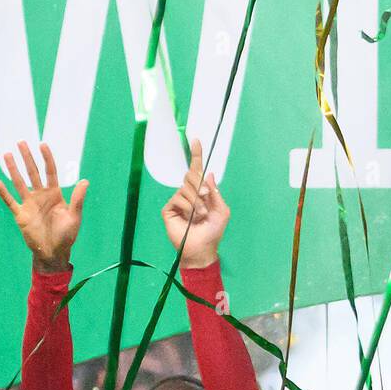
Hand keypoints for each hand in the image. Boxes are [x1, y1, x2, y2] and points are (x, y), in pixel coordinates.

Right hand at [0, 142, 86, 272]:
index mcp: (55, 195)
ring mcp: (29, 204)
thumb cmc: (66, 236)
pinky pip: (10, 201)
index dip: (47, 159)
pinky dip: (4, 193)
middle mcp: (41, 196)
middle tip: (21, 142)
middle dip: (27, 158)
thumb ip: (78, 199)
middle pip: (33, 173)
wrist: (54, 252)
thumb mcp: (75, 217)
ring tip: (7, 154)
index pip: (50, 172)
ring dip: (13, 169)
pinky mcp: (21, 214)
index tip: (43, 145)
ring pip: (19, 183)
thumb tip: (85, 181)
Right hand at [162, 138, 229, 270]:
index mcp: (200, 192)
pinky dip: (188, 208)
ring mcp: (177, 200)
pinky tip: (191, 218)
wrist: (202, 249)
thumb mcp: (222, 212)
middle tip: (205, 198)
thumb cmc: (213, 232)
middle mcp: (188, 193)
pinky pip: (178, 198)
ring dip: (197, 202)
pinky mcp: (169, 208)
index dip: (196, 155)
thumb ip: (216, 193)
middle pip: (191, 176)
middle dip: (200, 187)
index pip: (196, 170)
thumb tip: (208, 173)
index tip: (196, 140)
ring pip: (186, 188)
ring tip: (200, 216)